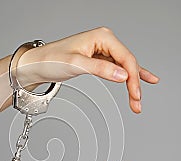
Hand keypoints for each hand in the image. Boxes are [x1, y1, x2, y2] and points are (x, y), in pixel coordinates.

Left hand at [18, 27, 159, 112]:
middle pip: (128, 63)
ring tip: (138, 100)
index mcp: (102, 36)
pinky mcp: (98, 59)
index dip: (133, 78)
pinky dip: (129, 77)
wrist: (36, 64)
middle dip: (134, 84)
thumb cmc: (51, 60)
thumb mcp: (75, 64)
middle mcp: (104, 41)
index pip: (125, 58)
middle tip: (137, 103)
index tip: (135, 95)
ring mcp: (102, 49)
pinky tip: (143, 80)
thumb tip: (123, 76)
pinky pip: (118, 68)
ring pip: (124, 68)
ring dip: (133, 84)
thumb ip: (100, 69)